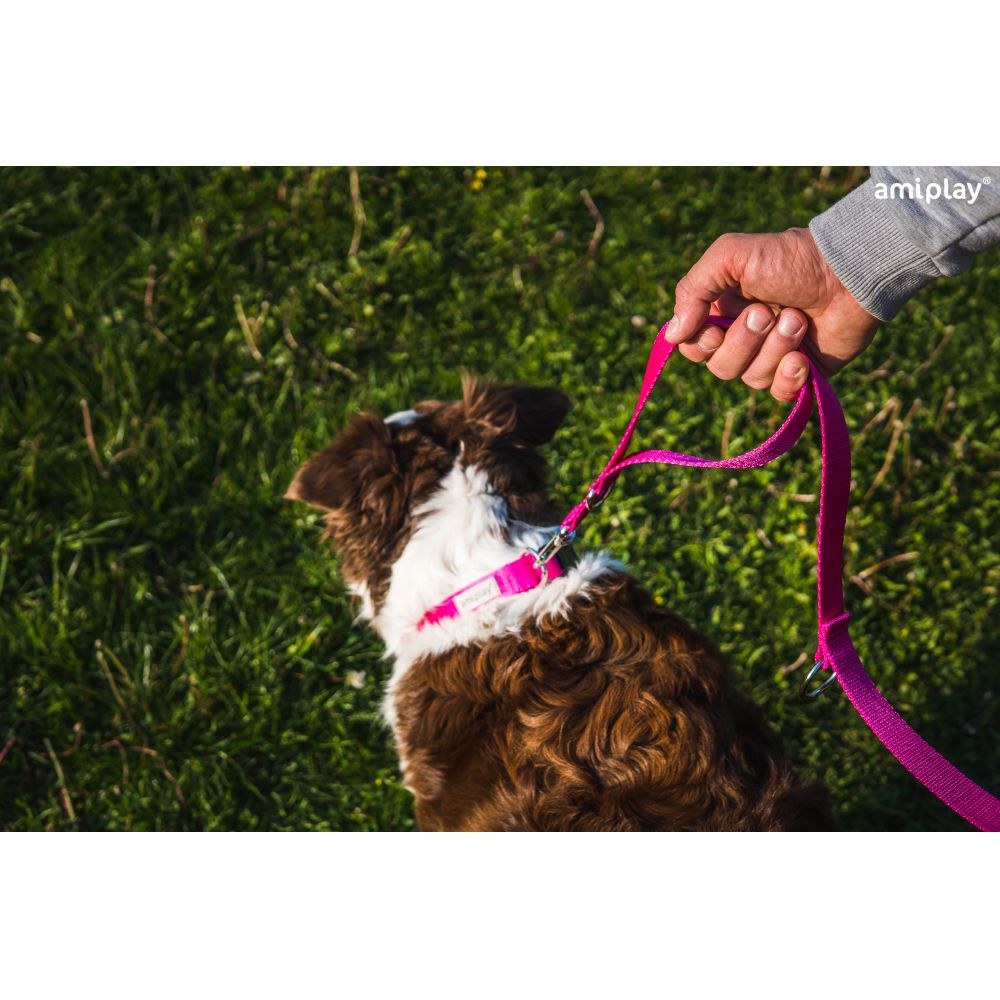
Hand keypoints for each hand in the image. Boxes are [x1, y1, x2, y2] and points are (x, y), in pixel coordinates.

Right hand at [666, 227, 879, 401]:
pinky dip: (788, 378)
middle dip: (744, 342)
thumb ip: (692, 290)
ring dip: (775, 349)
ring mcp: (772, 356)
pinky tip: (803, 358)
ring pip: (750, 379)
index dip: (701, 344)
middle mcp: (743, 337)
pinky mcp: (801, 372)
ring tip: (798, 320)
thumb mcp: (731, 256)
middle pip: (720, 367)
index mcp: (722, 311)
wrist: (850, 270)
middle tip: (768, 312)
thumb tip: (673, 336)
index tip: (717, 328)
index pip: (693, 347)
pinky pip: (779, 394)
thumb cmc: (790, 258)